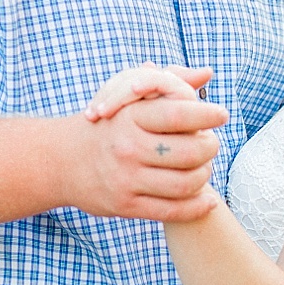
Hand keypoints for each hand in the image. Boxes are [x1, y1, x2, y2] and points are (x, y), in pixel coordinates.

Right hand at [64, 66, 225, 222]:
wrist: (61, 160)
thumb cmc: (106, 125)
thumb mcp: (129, 99)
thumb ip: (169, 82)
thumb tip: (207, 73)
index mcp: (130, 117)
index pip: (178, 115)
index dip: (207, 115)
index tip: (222, 114)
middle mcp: (127, 147)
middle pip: (190, 152)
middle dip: (210, 147)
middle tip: (212, 144)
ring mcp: (126, 179)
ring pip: (186, 183)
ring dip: (205, 176)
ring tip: (205, 168)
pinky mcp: (125, 206)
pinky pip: (172, 211)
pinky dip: (197, 207)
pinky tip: (208, 200)